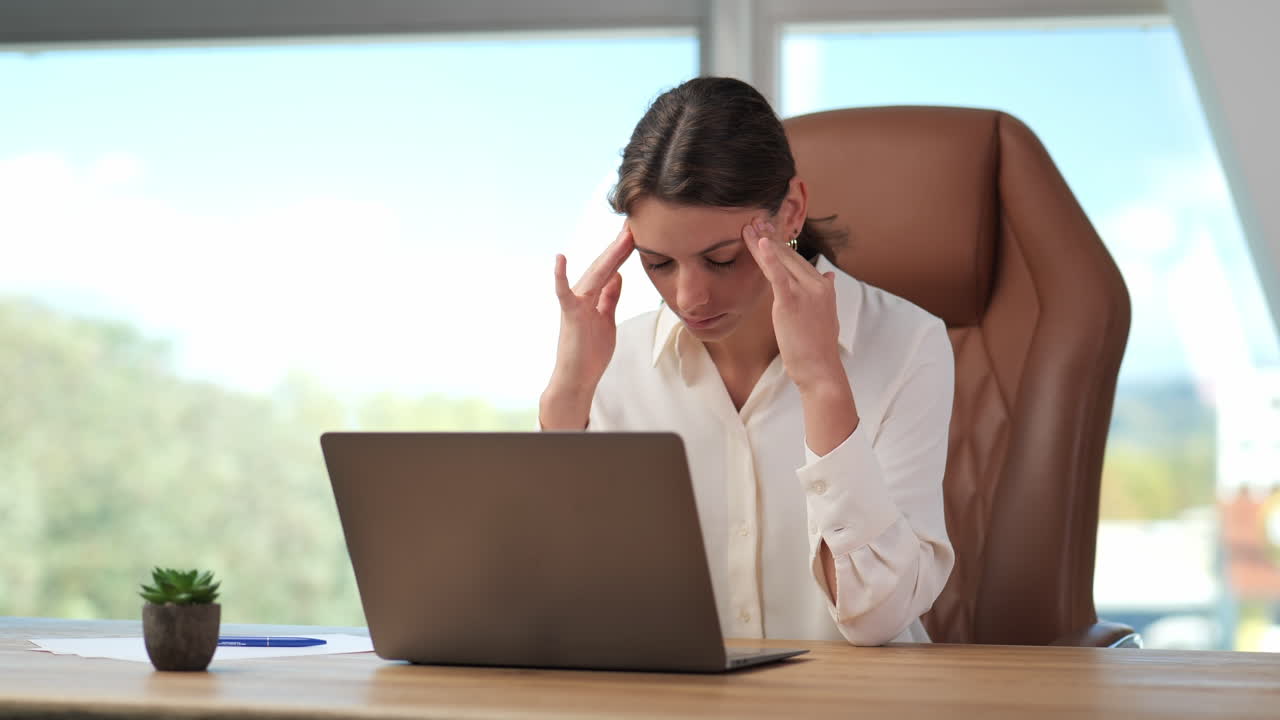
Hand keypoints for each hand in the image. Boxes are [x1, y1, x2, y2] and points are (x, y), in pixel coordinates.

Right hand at [548, 224, 634, 395]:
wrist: (576, 378)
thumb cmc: (590, 352)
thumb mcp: (606, 319)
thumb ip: (610, 296)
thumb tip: (618, 276)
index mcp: (593, 296)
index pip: (611, 268)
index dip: (623, 251)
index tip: (636, 232)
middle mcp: (583, 295)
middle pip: (604, 266)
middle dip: (620, 246)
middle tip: (634, 224)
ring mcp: (576, 304)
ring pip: (595, 274)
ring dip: (609, 255)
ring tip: (623, 236)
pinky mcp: (571, 315)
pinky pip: (565, 294)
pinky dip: (560, 276)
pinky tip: (559, 258)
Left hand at [741, 217, 843, 392]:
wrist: (820, 368)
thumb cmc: (819, 347)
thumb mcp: (827, 315)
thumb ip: (826, 292)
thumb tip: (829, 274)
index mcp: (824, 285)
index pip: (798, 259)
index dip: (781, 244)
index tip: (768, 230)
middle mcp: (817, 283)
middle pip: (788, 255)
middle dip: (770, 236)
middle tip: (754, 219)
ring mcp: (806, 291)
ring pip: (780, 260)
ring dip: (762, 241)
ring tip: (748, 226)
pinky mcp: (791, 301)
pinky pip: (778, 275)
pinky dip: (768, 257)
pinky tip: (760, 242)